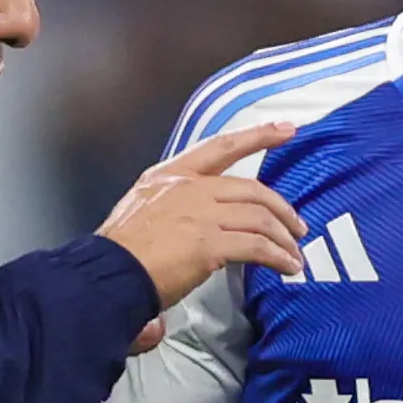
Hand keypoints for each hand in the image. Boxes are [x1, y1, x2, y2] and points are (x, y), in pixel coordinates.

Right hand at [98, 124, 305, 352]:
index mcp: (169, 176)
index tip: (285, 129)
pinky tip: (285, 268)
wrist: (105, 274)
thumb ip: (171, 214)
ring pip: (260, 218)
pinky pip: (257, 247)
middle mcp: (188, 188)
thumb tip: (186, 241)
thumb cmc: (117, 253)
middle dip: (281, 208)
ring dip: (283, 238)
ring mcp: (200, 214)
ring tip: (293, 255)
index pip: (221, 147)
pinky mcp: (208, 244)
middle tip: (296, 226)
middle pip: (252, 188)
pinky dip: (278, 257)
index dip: (258, 136)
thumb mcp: (140, 211)